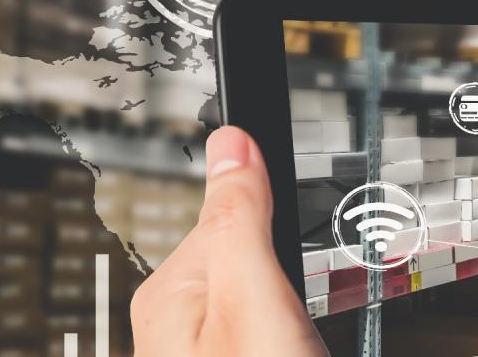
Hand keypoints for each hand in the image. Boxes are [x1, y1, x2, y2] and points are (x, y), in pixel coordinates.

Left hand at [131, 126, 326, 355]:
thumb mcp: (254, 296)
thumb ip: (241, 218)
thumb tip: (230, 141)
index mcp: (169, 291)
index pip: (229, 216)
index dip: (276, 216)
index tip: (308, 219)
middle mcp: (174, 320)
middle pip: (244, 254)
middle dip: (285, 264)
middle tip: (308, 298)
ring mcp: (201, 346)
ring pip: (257, 292)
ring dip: (290, 299)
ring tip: (306, 326)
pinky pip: (259, 323)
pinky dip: (287, 325)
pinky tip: (298, 339)